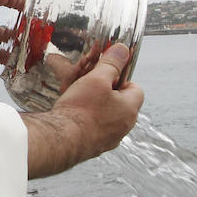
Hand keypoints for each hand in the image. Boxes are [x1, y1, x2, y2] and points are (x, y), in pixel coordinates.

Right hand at [21, 43, 143, 178]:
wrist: (61, 140)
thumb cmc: (80, 110)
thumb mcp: (96, 79)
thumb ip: (111, 64)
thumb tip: (122, 51)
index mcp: (130, 110)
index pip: (135, 88)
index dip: (121, 78)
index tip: (106, 74)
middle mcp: (123, 127)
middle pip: (119, 102)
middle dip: (104, 91)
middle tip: (88, 85)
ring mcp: (109, 139)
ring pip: (105, 115)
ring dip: (93, 105)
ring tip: (77, 99)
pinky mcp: (93, 146)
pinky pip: (93, 128)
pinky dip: (84, 120)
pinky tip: (71, 114)